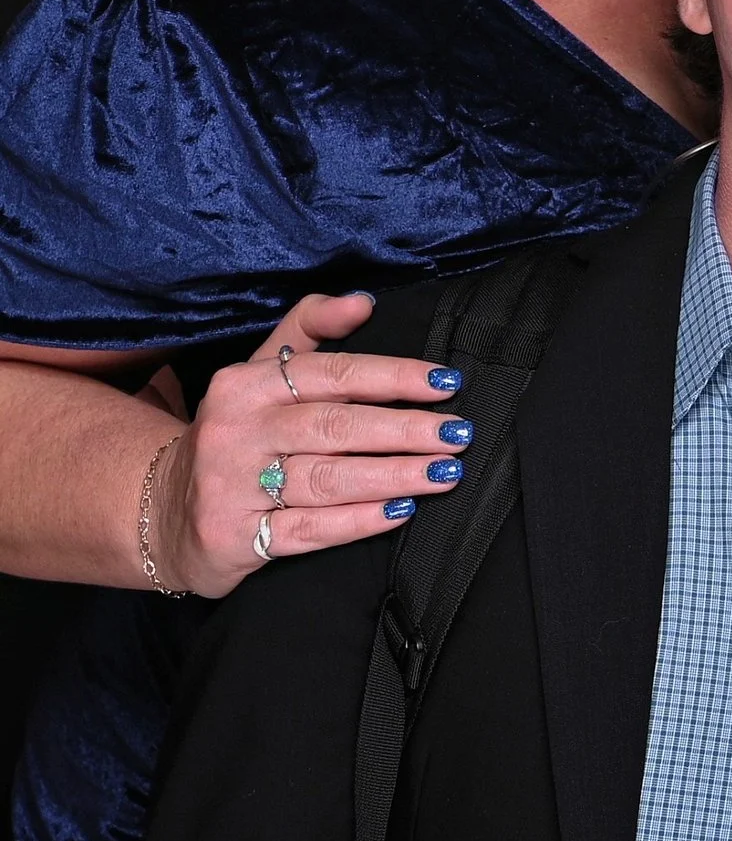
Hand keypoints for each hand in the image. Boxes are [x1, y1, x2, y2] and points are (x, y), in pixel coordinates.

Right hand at [153, 292, 471, 595]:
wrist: (163, 511)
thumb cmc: (238, 434)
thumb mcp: (258, 374)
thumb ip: (308, 329)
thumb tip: (362, 302)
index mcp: (245, 385)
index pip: (332, 373)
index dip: (394, 376)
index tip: (446, 382)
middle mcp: (235, 433)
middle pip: (337, 426)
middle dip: (406, 429)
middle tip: (458, 432)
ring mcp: (232, 488)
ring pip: (329, 479)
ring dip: (395, 474)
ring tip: (445, 471)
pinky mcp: (235, 539)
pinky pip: (311, 529)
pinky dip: (361, 520)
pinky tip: (402, 511)